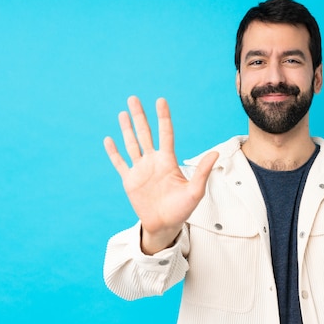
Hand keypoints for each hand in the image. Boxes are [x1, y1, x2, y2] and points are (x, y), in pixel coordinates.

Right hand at [104, 96, 218, 253]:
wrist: (166, 225)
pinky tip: (109, 140)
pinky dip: (113, 152)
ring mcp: (140, 170)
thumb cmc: (182, 209)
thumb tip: (215, 153)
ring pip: (132, 144)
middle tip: (133, 98)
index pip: (165, 133)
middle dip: (139, 116)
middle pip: (145, 134)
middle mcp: (153, 161)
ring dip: (127, 129)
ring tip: (123, 113)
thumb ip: (202, 172)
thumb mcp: (195, 191)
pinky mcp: (129, 181)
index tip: (160, 100)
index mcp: (168, 161)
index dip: (163, 117)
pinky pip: (120, 163)